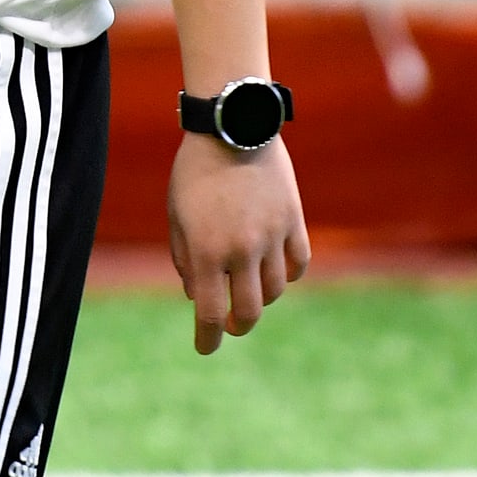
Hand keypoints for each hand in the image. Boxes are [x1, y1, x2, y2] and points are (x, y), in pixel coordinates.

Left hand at [167, 132, 309, 353]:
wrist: (232, 128)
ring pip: (275, 290)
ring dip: (260, 297)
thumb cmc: (195, 172)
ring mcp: (272, 236)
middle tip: (230, 324)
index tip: (204, 348)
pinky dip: (287, 274)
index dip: (207, 339)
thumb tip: (197, 297)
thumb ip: (186, 260)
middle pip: (249, 312)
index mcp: (208, 251)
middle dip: (237, 325)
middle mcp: (242, 249)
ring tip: (248, 288)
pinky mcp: (293, 221)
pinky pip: (298, 264)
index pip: (210, 313)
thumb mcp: (178, 216)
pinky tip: (274, 270)